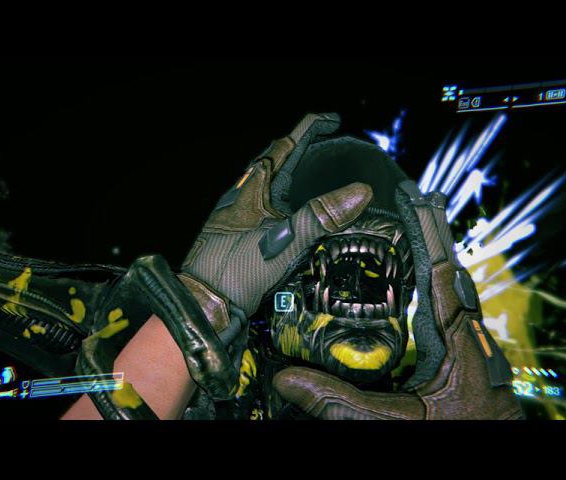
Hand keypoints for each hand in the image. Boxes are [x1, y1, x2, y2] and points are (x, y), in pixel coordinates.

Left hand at [180, 113, 372, 337]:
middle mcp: (244, 197)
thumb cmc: (235, 269)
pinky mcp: (242, 236)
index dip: (308, 129)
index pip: (285, 146)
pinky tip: (297, 213)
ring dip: (293, 176)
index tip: (331, 119)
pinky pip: (270, 208)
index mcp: (252, 188)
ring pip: (271, 186)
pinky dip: (288, 201)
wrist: (204, 304)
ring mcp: (241, 216)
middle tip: (327, 144)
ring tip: (316, 173)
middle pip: (276, 162)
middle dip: (302, 150)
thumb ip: (321, 216)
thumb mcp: (283, 240)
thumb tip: (361, 191)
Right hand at [272, 184, 524, 419]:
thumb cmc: (457, 436)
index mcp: (458, 342)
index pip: (441, 271)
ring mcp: (469, 345)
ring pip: (450, 289)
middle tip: (400, 206)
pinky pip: (447, 310)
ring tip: (403, 233)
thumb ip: (342, 404)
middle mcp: (468, 336)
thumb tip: (288, 380)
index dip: (426, 231)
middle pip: (447, 271)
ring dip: (430, 258)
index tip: (411, 198)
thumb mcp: (394, 423)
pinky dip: (429, 286)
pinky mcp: (464, 357)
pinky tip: (410, 288)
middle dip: (426, 236)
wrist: (498, 454)